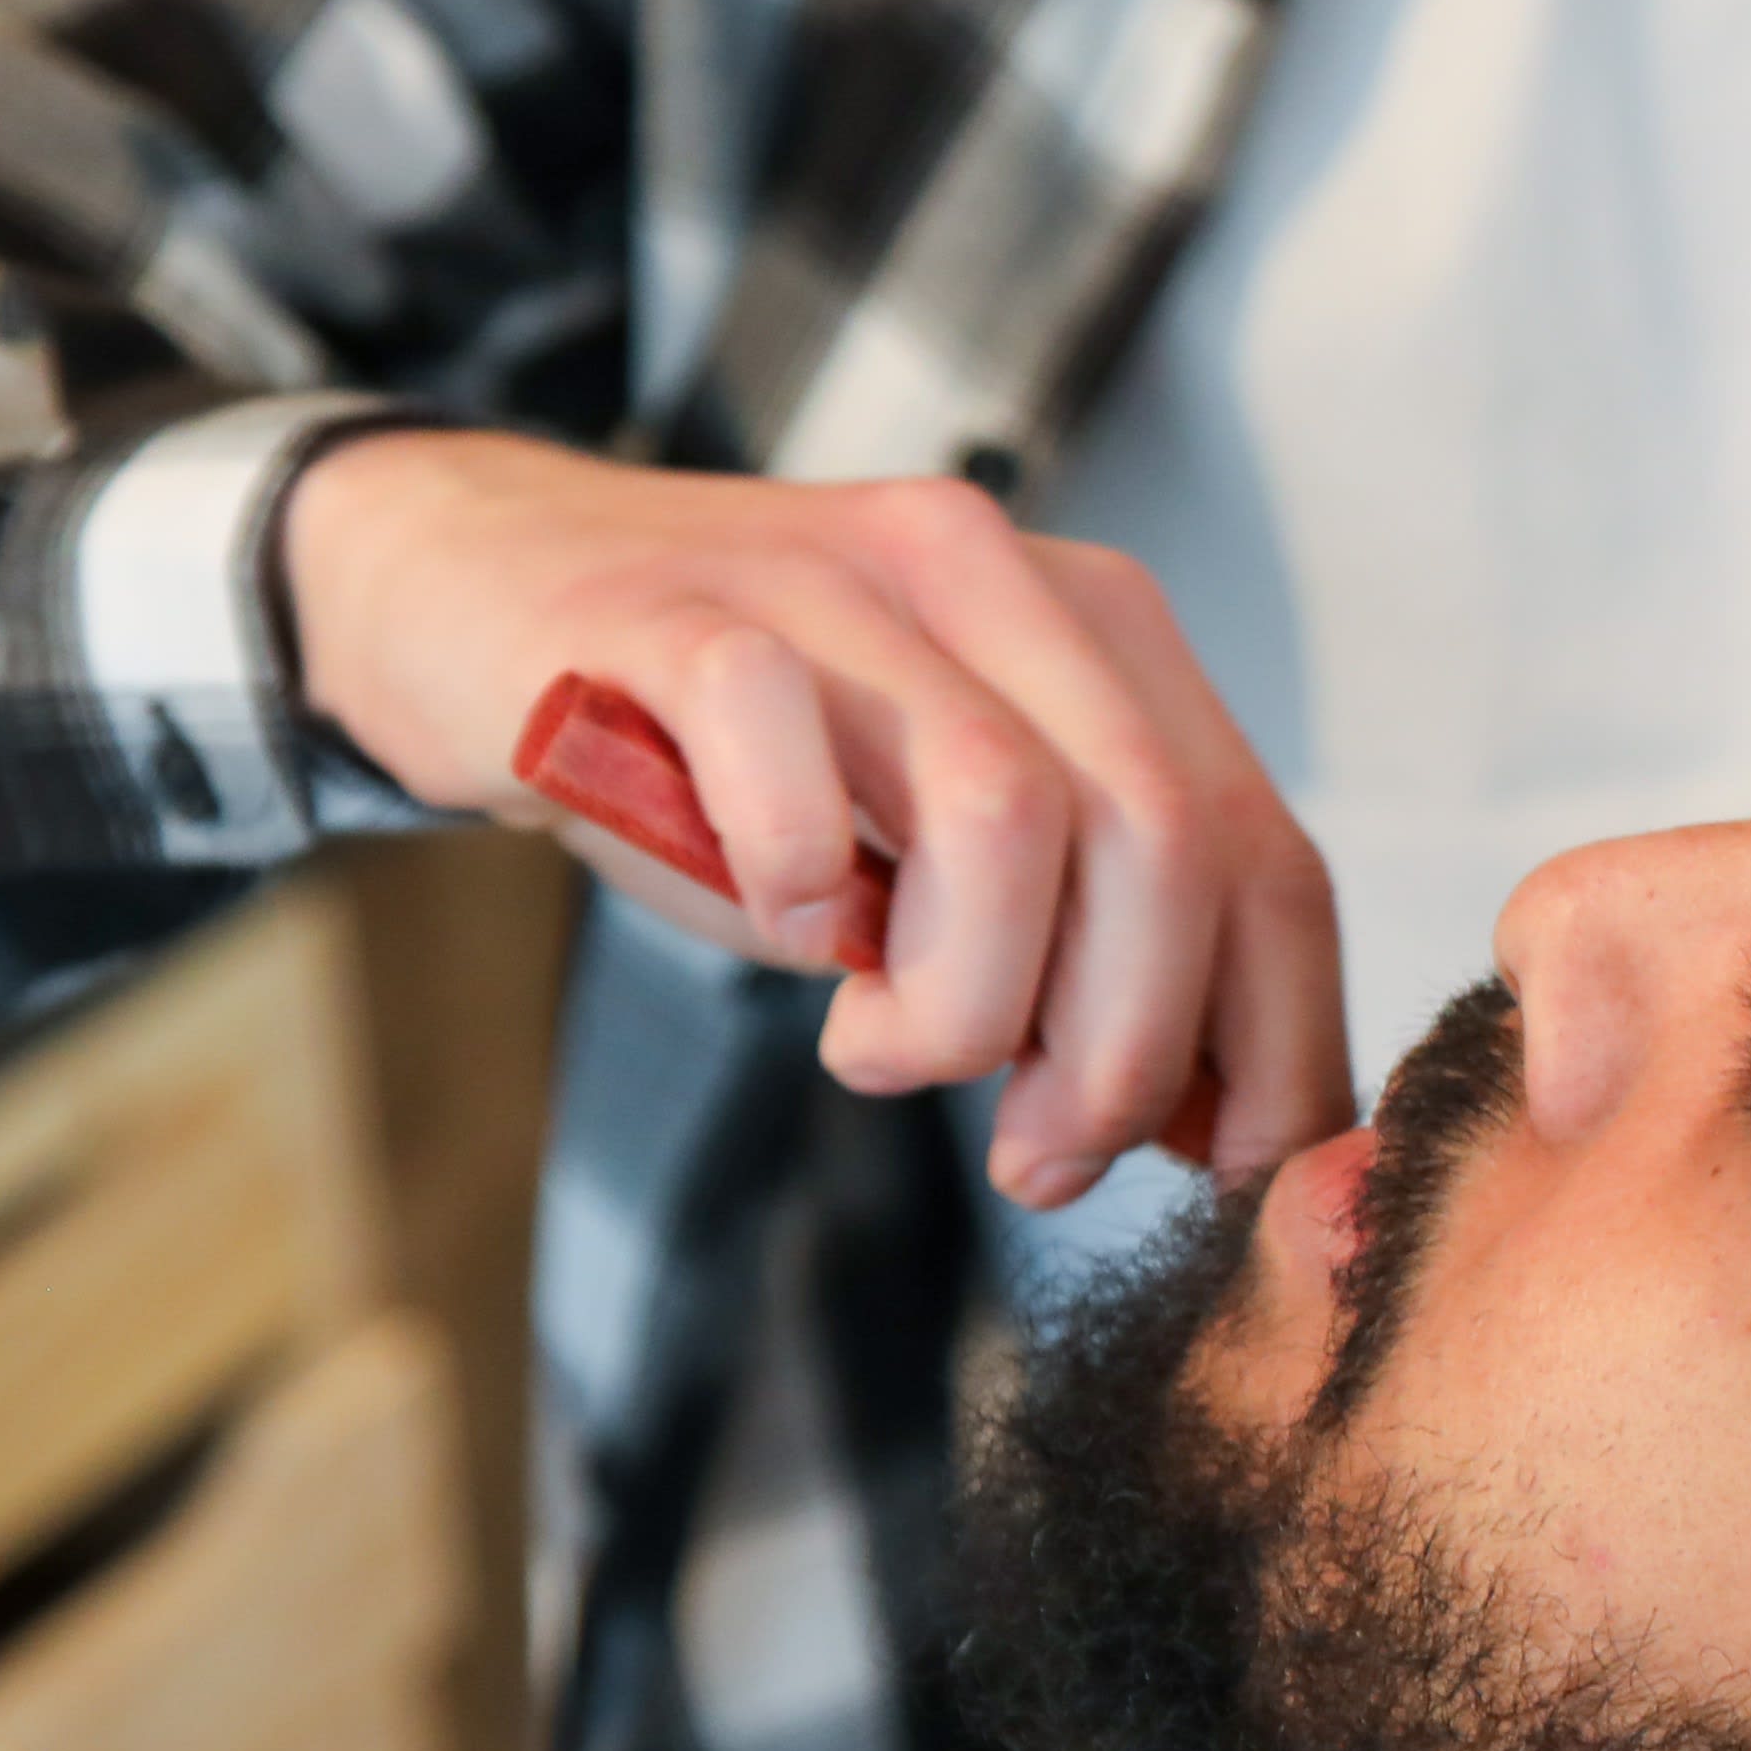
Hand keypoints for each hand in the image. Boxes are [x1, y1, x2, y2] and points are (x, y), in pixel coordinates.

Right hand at [284, 432, 1348, 1202]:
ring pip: (1002, 803)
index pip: (1266, 855)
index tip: (1223, 1173)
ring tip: (882, 1052)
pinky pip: (781, 740)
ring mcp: (833, 578)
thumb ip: (1084, 955)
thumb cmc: (730, 764)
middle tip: (1035, 1153)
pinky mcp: (673, 607)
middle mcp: (993, 577)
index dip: (1273, 1041)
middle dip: (1122, 1049)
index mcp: (1100, 637)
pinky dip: (797, 879)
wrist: (477, 603)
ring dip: (965, 995)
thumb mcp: (939, 864)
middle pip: (1160, 837)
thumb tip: (1209, 1126)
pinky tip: (781, 927)